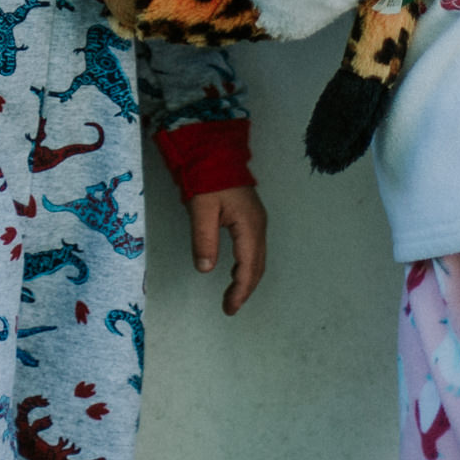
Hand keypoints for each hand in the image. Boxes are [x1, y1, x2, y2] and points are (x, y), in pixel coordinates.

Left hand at [189, 184, 268, 314]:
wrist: (215, 151)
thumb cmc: (208, 178)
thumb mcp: (201, 209)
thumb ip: (204, 239)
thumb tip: (205, 269)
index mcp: (249, 226)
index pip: (248, 267)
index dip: (240, 291)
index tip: (229, 308)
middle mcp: (258, 226)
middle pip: (257, 266)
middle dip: (245, 289)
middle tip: (229, 307)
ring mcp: (256, 221)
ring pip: (257, 258)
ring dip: (246, 279)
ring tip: (232, 295)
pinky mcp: (250, 217)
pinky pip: (253, 249)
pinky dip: (246, 266)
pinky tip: (235, 271)